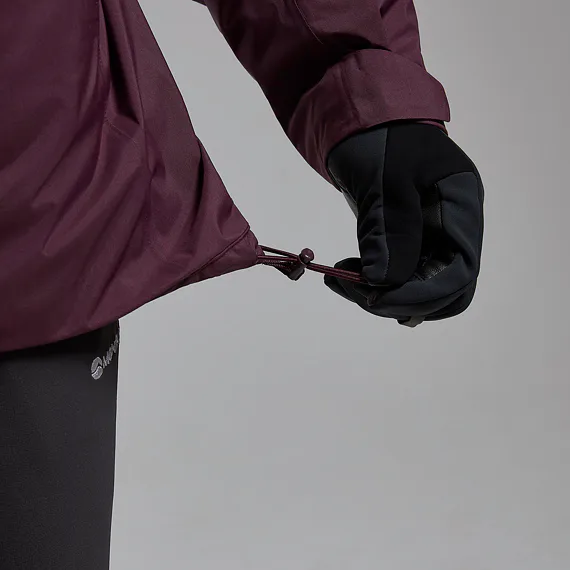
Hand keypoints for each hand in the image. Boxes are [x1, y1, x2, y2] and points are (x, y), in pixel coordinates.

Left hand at [324, 122, 483, 325]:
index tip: (376, 298)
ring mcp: (432, 236)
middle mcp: (453, 228)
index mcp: (461, 207)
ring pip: (421, 288)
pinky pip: (400, 276)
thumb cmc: (379, 137)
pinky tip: (346, 276)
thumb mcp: (386, 180)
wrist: (363, 119)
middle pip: (444, 288)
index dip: (421, 294)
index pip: (460, 271)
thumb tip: (383, 283)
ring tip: (343, 280)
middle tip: (353, 289)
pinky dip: (375, 284)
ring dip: (384, 295)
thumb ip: (390, 232)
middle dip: (400, 299)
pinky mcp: (408, 241)